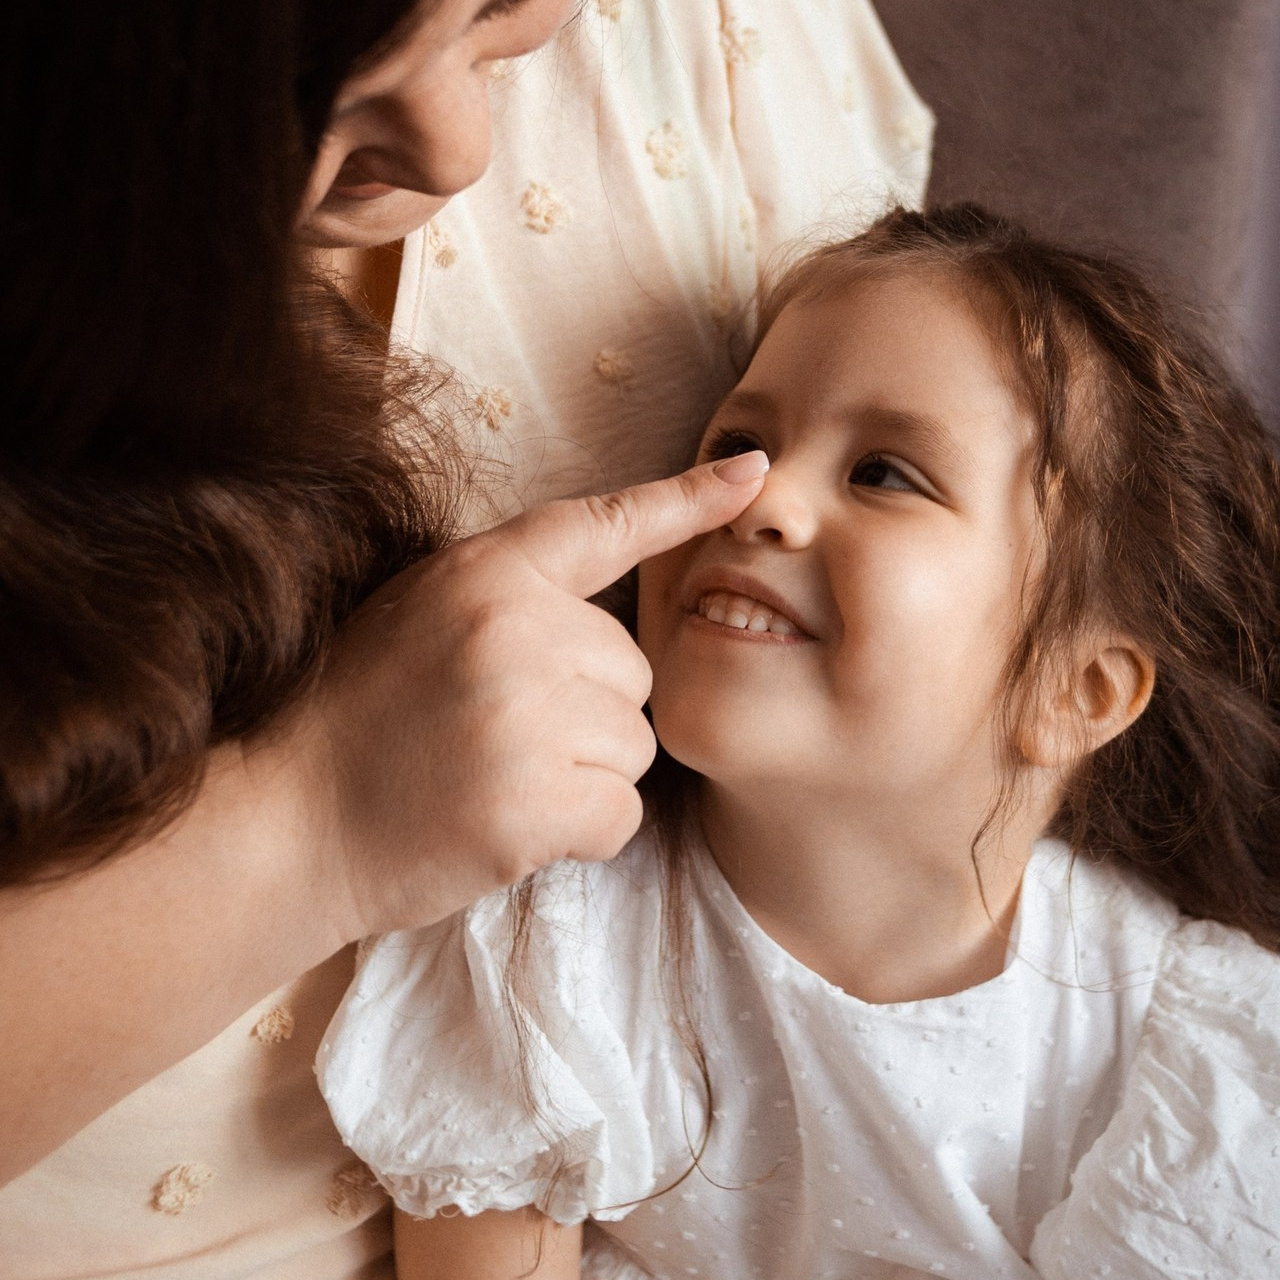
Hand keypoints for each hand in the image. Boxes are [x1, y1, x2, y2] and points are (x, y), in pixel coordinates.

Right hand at [302, 453, 767, 937]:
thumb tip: (608, 626)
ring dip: (585, 774)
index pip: (605, 525)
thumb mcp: (422, 615)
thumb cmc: (355, 717)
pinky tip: (512, 825)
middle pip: (635, 671)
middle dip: (590, 712)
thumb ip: (512, 600)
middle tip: (501, 735)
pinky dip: (581, 830)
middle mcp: (516, 630)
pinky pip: (622, 813)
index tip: (757, 473)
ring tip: (497, 778)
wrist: (285, 819)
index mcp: (486, 574)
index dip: (685, 500)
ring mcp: (527, 715)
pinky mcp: (536, 802)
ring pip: (636, 744)